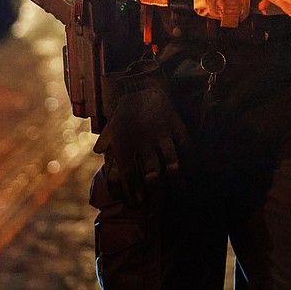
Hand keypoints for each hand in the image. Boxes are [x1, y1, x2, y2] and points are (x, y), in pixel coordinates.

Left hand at [93, 59, 187, 206]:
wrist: (142, 83)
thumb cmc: (126, 108)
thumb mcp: (112, 123)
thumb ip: (106, 139)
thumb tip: (97, 151)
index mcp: (125, 143)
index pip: (128, 175)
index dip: (132, 192)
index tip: (137, 204)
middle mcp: (143, 141)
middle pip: (152, 174)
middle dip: (157, 193)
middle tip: (161, 206)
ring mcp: (161, 133)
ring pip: (171, 161)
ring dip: (176, 181)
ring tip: (181, 194)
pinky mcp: (175, 124)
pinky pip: (184, 144)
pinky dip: (189, 157)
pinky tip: (193, 169)